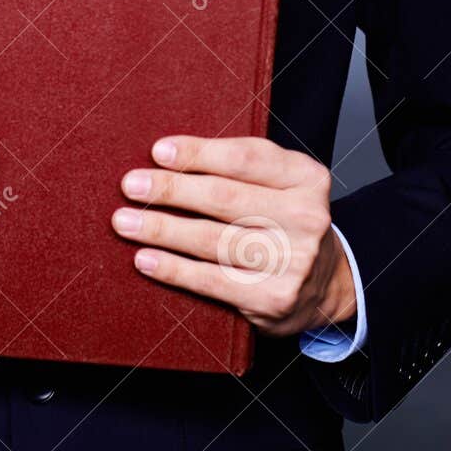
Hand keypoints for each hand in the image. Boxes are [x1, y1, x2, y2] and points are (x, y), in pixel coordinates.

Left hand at [111, 135, 355, 335]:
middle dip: (170, 190)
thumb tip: (168, 157)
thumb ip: (241, 167)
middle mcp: (306, 218)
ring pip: (212, 240)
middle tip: (131, 185)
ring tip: (125, 222)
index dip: (198, 153)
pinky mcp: (274, 298)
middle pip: (224, 198)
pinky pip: (212, 281)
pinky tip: (145, 259)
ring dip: (162, 229)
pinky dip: (173, 269)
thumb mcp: (281, 183)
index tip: (158, 151)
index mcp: (307, 178)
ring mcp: (293, 261)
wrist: (325, 283)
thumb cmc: (285, 221)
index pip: (245, 159)